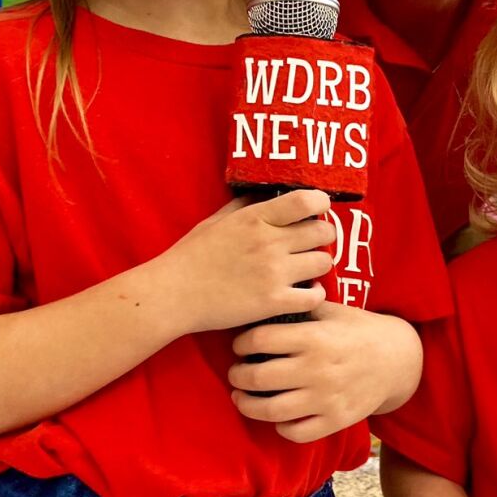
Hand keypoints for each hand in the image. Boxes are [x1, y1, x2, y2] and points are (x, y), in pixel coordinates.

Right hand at [160, 190, 334, 336]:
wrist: (173, 294)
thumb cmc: (191, 256)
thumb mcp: (216, 220)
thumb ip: (244, 205)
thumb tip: (265, 194)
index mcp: (255, 218)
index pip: (306, 201)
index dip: (320, 202)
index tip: (319, 208)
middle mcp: (269, 242)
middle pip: (323, 231)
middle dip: (322, 235)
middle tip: (312, 243)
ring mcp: (273, 273)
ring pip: (324, 262)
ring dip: (319, 265)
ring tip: (307, 269)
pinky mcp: (273, 302)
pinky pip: (315, 296)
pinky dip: (314, 295)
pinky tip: (303, 293)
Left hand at [228, 304, 419, 443]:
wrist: (398, 360)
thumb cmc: (358, 330)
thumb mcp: (332, 310)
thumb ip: (299, 306)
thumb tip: (265, 295)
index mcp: (315, 337)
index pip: (261, 339)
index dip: (242, 342)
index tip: (239, 345)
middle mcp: (318, 369)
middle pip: (258, 377)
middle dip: (238, 376)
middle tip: (235, 373)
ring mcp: (327, 398)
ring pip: (272, 411)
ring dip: (248, 405)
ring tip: (241, 397)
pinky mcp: (336, 420)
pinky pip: (297, 433)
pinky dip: (280, 427)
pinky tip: (276, 416)